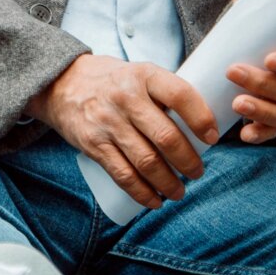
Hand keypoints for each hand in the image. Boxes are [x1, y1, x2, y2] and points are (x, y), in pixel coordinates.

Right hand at [27, 56, 220, 210]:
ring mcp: (108, 123)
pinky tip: (155, 200)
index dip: (201, 119)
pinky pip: (122, 175)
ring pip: (146, 161)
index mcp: (144, 76)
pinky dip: (142, 193)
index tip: (212, 138)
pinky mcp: (93, 144)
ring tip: (179, 191)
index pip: (180, 95)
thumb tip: (204, 126)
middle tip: (197, 172)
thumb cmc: (114, 81)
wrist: (62, 84)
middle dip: (188, 162)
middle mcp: (126, 98)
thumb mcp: (139, 74)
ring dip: (168, 183)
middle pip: (166, 136)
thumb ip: (166, 94)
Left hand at [223, 0, 275, 143]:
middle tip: (233, 71)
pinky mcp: (273, 116)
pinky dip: (259, 134)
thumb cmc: (267, 27)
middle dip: (264, 84)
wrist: (256, 49)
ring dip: (261, 111)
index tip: (271, 58)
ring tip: (235, 103)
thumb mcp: (266, 8)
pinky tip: (243, 134)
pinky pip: (271, 131)